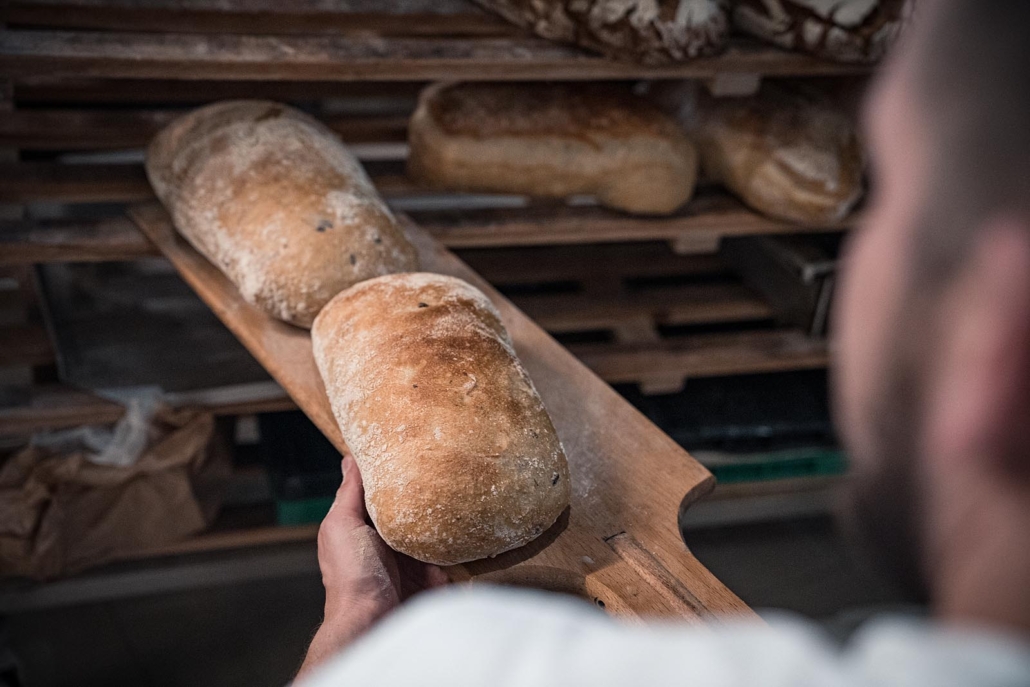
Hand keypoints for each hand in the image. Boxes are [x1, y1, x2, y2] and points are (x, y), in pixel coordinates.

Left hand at [297, 453, 447, 678]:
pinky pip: (449, 558)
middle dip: (428, 498)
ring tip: (464, 498)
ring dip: (445, 523)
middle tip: (447, 472)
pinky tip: (463, 534)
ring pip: (434, 533)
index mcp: (365, 529)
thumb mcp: (342, 525)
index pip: (382, 495)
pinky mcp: (431, 579)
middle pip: (413, 512)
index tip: (413, 449)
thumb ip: (349, 493)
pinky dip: (453, 551)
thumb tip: (351, 458)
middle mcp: (387, 543)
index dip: (395, 476)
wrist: (371, 620)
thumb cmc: (350, 574)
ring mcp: (411, 562)